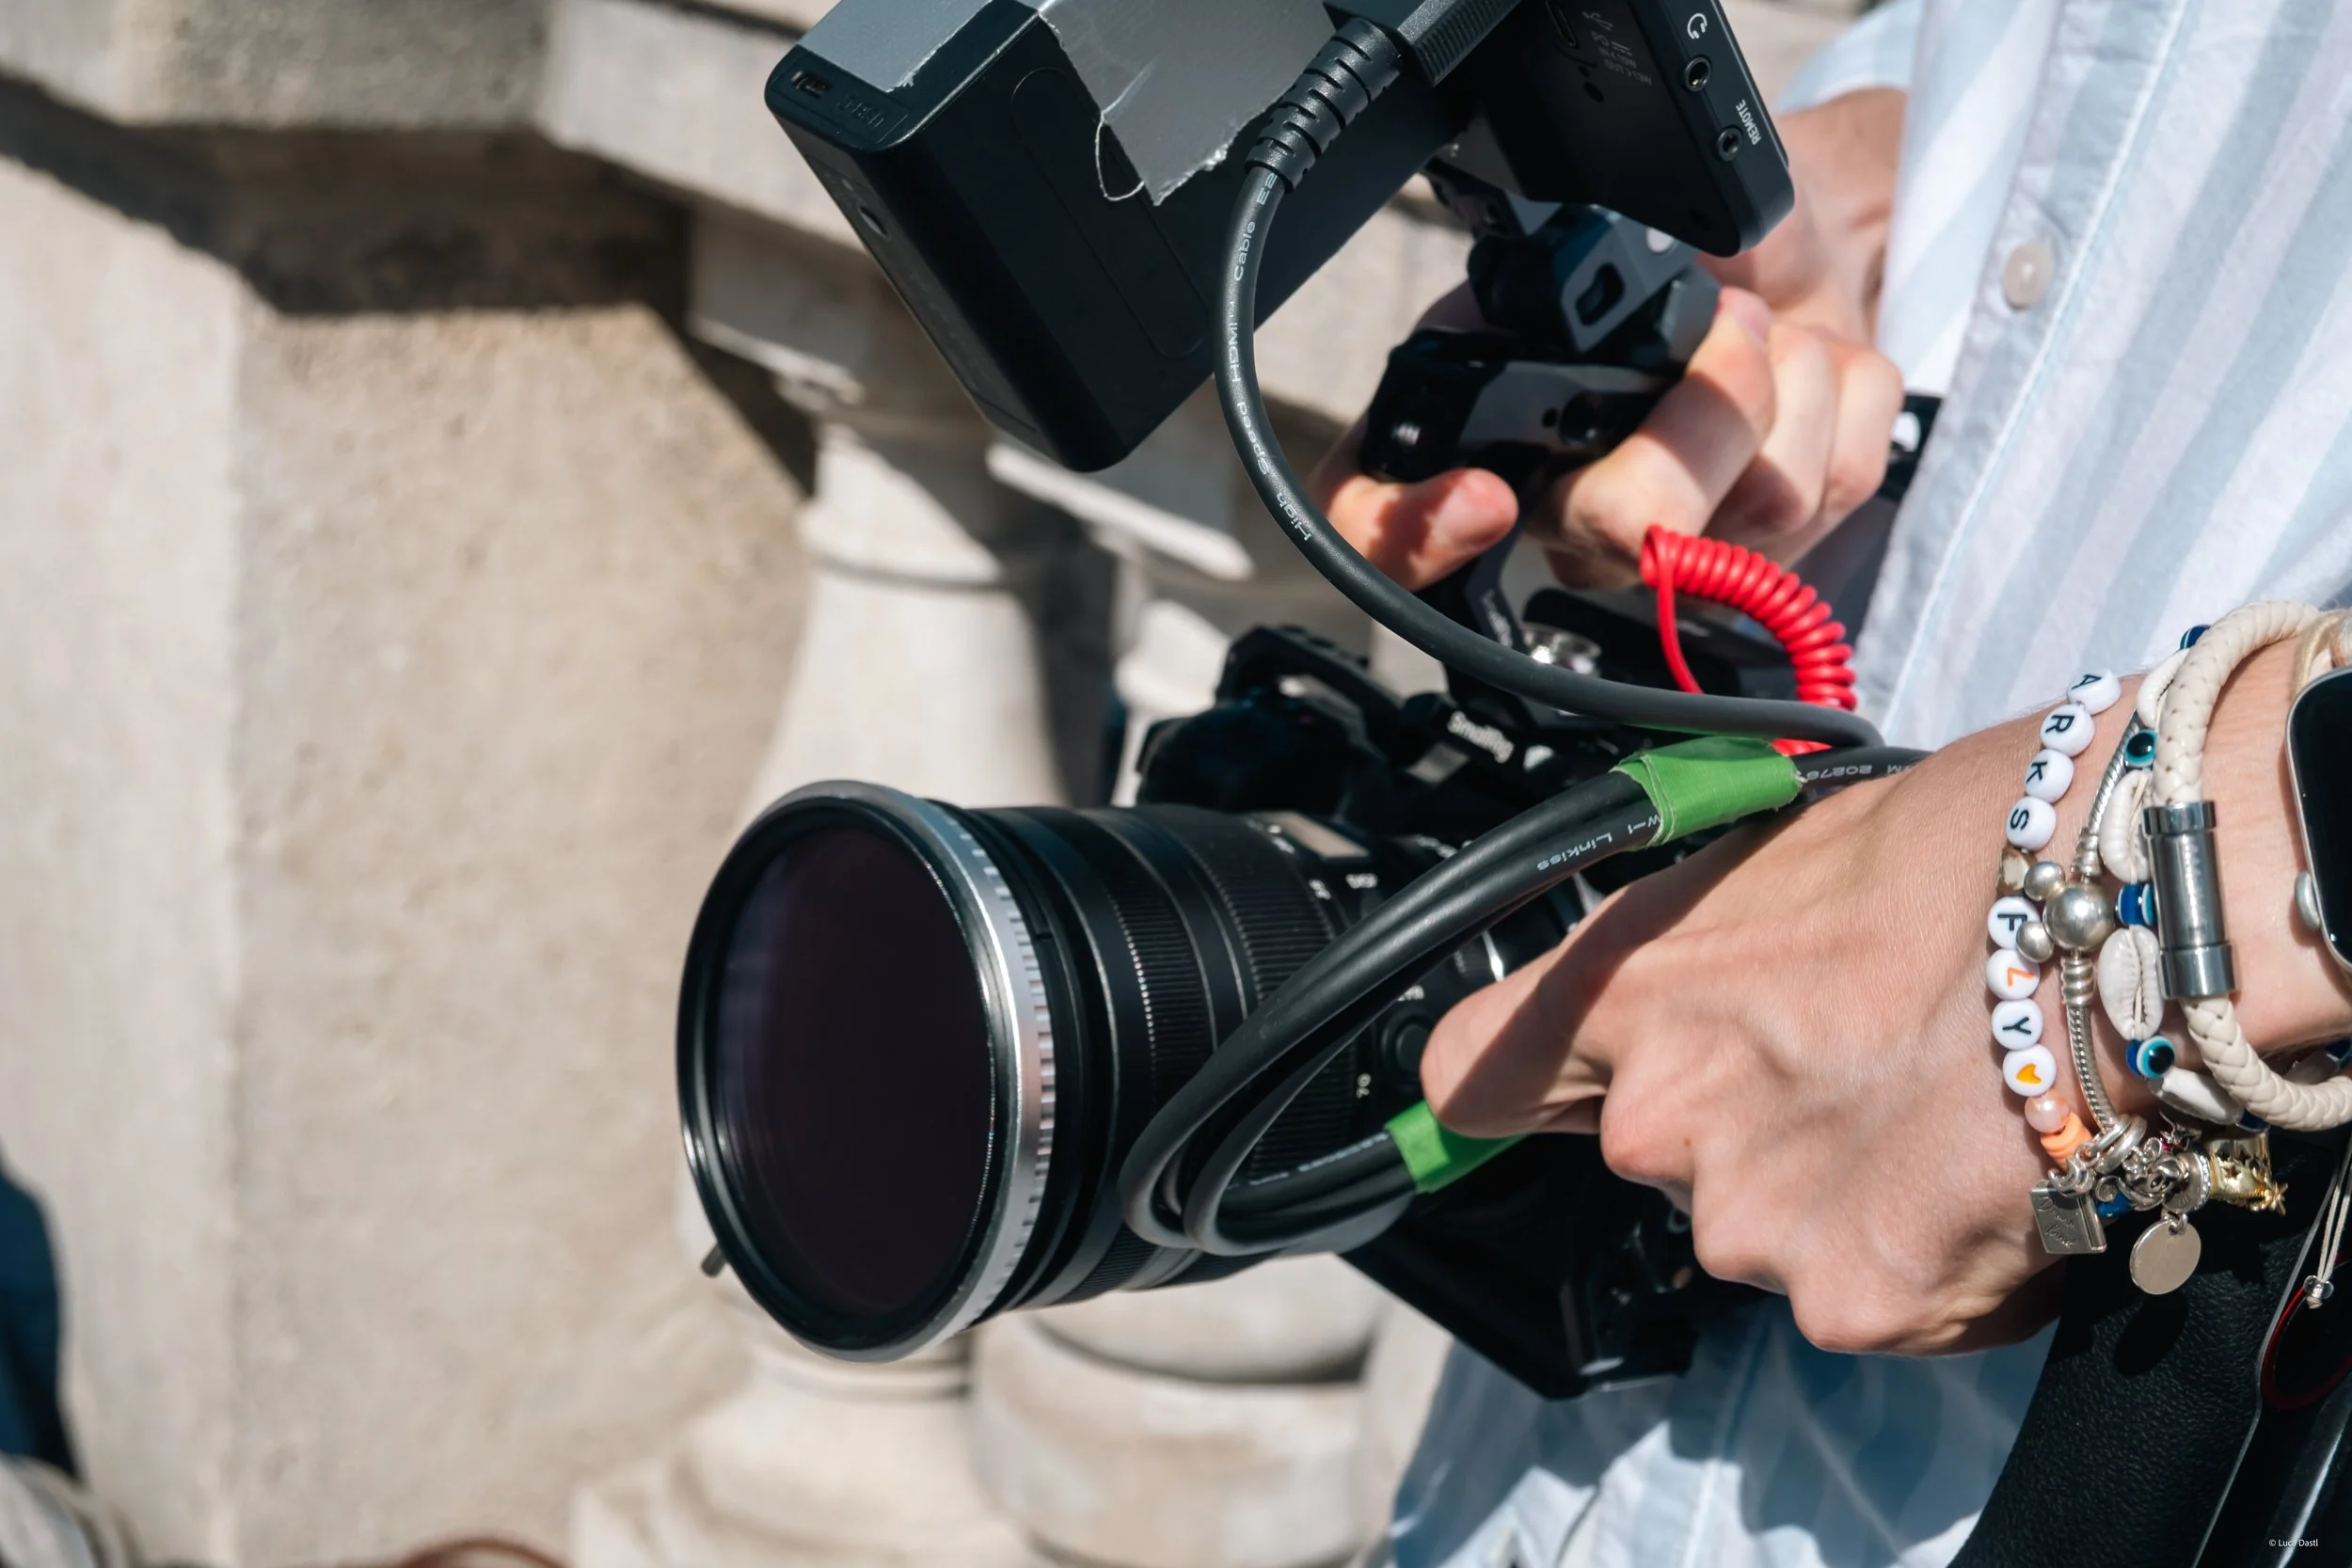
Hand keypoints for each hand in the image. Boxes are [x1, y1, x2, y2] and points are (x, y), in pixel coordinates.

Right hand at [1313, 89, 1907, 589]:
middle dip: (1715, 406)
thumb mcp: (1580, 235)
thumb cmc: (1667, 243)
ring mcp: (1678, 553)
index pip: (1377, 536)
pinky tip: (1815, 369)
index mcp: (1481, 437)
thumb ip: (1537, 274)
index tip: (1481, 498)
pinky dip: (1853, 395)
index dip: (1412, 540)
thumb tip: (1560, 304)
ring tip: (1769, 330)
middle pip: (1635, 532)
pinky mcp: (1779, 556)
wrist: (1781, 246)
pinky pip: (1841, 488)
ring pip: (1767, 505)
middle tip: (1729, 323)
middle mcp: (1563, 518)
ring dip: (1797, 375)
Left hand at [1419, 648, 2351, 1354]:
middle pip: (1654, 1158)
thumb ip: (1690, 946)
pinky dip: (1924, 1261)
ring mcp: (1747, 1224)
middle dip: (1735, 1129)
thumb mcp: (1775, 858)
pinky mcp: (1851, 1302)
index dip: (1502, 1085)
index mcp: (1620, 991)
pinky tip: (1982, 1179)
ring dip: (1833, 1195)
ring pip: (1766, 1231)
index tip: (1530, 1088)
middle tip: (1850, 1065)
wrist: (2118, 921)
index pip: (1470, 1074)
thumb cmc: (1966, 851)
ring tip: (1937, 1109)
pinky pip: (1869, 1296)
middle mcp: (1656, 1124)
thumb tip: (1688, 977)